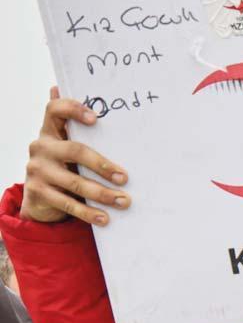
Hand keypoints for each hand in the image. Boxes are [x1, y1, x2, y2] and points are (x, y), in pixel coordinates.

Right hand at [23, 89, 129, 225]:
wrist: (40, 200)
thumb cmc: (64, 168)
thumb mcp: (69, 151)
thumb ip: (79, 134)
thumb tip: (88, 104)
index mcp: (50, 132)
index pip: (54, 110)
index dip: (73, 109)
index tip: (96, 119)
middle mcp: (41, 147)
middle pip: (75, 150)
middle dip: (103, 165)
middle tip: (125, 178)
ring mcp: (37, 170)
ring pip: (75, 182)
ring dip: (103, 193)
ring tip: (123, 201)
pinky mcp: (38, 192)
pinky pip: (68, 203)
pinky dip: (89, 212)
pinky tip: (105, 218)